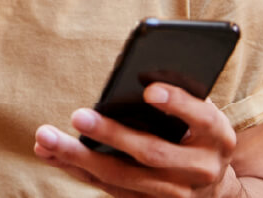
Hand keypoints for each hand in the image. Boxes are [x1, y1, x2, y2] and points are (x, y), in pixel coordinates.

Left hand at [32, 84, 240, 196]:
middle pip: (151, 153)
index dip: (177, 103)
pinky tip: (49, 152)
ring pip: (121, 177)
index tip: (150, 91)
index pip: (200, 117)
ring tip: (45, 138)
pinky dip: (75, 169)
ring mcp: (174, 193)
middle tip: (77, 116)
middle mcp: (199, 169)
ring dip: (78, 157)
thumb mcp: (202, 114)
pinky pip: (106, 187)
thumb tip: (138, 76)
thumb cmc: (198, 134)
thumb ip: (179, 96)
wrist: (214, 188)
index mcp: (217, 136)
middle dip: (112, 135)